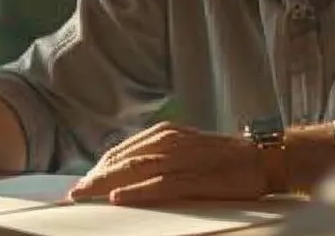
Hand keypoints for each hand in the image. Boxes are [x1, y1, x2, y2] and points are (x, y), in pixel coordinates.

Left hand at [68, 122, 266, 204]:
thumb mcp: (186, 151)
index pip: (122, 152)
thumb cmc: (223, 158)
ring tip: (85, 195)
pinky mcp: (196, 178)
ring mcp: (182, 159)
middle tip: (73, 194)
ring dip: (106, 183)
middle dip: (95, 178)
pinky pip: (161, 185)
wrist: (262, 157)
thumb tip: (129, 175)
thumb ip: (160, 158)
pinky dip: (137, 192)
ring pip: (135, 170)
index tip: (80, 183)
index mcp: (163, 135)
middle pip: (123, 160)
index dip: (98, 168)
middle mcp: (168, 142)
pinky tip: (119, 198)